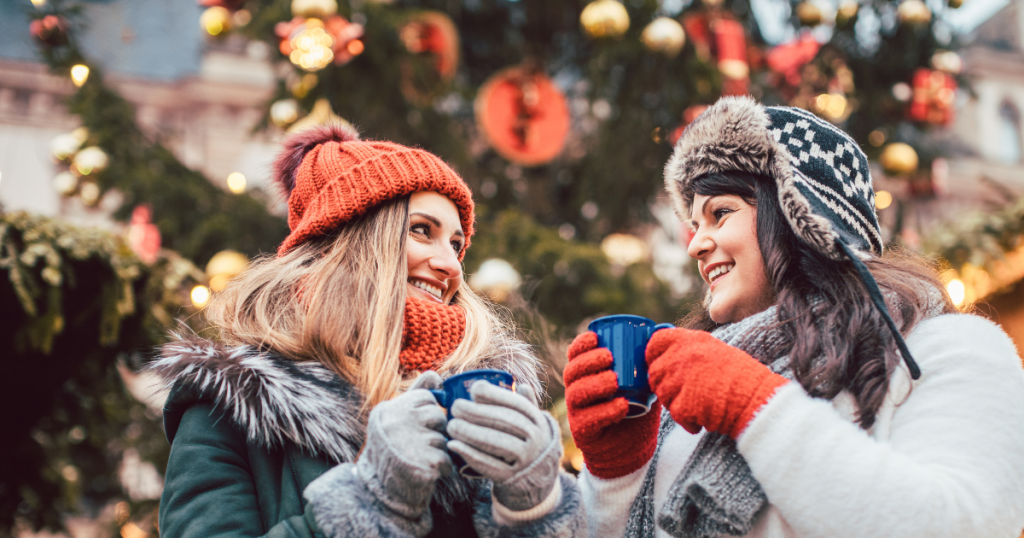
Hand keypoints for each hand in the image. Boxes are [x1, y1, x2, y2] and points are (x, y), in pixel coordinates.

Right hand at [356, 371, 451, 518]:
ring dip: (437, 451)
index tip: (415, 426)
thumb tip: (436, 374)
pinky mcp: (422, 464)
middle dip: (434, 431)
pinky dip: (442, 468)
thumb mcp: (396, 417)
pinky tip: (426, 471)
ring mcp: (408, 443)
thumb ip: (416, 393)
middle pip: (438, 416)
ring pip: (443, 439)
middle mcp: (396, 423)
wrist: (380, 490)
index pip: (426, 397)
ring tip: (418, 458)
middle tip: (417, 444)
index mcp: (389, 409)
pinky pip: (447, 459)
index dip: (427, 413)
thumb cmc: (392, 449)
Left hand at [447, 382, 559, 510]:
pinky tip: (454, 445)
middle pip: (506, 422)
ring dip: (471, 433)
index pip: (518, 405)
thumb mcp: (532, 424)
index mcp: (538, 422)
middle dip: (478, 413)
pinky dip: (470, 454)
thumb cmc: (527, 443)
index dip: (496, 395)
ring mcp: (526, 460)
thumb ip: (525, 404)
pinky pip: (490, 466)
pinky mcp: (511, 478)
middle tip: (455, 407)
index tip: (474, 389)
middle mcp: (536, 440)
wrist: (537, 480)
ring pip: (498, 443)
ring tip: (451, 425)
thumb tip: (520, 384)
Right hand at [562, 331, 661, 478]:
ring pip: (577, 393)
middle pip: (572, 371)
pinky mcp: (583, 432)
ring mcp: (577, 412)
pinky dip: (605, 411)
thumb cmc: (637, 409)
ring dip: (595, 384)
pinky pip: (589, 419)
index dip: (581, 344)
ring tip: (615, 380)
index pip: (574, 355)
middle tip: (609, 357)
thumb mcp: (643, 383)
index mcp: (586, 375)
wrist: (633, 448)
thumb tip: (663, 330)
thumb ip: (648, 361)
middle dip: (588, 361)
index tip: (596, 337)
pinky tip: (621, 405)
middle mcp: (577, 391)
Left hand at [645, 328, 788, 439]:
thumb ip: (690, 351)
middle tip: (684, 394)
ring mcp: (680, 379)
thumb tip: (668, 357)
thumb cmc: (742, 377)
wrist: (758, 399)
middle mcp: (682, 356)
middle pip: (655, 372)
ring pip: (662, 395)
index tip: (659, 364)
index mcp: (690, 340)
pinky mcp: (683, 403)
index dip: (653, 355)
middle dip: (665, 386)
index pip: (655, 342)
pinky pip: (675, 414)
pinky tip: (704, 419)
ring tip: (699, 405)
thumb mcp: (715, 351)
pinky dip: (688, 421)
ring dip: (676, 404)